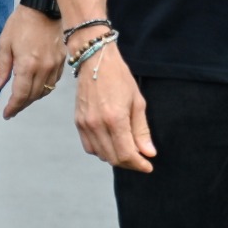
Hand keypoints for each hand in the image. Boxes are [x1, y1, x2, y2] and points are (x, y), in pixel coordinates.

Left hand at [0, 6, 64, 118]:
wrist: (43, 8)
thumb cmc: (20, 23)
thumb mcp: (5, 44)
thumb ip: (1, 67)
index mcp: (27, 65)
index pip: (21, 95)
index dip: (13, 107)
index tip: (7, 114)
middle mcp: (43, 68)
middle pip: (33, 96)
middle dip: (22, 105)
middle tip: (12, 109)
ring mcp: (55, 65)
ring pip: (45, 91)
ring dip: (34, 98)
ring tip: (23, 99)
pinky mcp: (62, 60)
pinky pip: (54, 81)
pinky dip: (45, 87)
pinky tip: (37, 86)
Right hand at [73, 44, 154, 171]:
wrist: (95, 60)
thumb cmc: (119, 77)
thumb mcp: (137, 101)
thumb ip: (142, 130)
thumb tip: (148, 153)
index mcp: (115, 119)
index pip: (127, 154)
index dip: (139, 164)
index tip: (148, 166)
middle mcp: (97, 124)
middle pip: (114, 158)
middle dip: (129, 163)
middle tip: (140, 158)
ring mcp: (85, 124)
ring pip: (101, 155)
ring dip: (115, 157)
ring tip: (127, 149)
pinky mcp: (78, 122)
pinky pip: (89, 146)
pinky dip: (101, 150)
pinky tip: (111, 142)